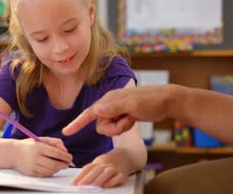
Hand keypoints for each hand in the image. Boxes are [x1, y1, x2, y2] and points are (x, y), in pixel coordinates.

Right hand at [13, 137, 72, 176]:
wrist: (14, 153)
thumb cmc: (31, 145)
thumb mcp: (43, 139)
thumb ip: (56, 142)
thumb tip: (65, 151)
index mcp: (38, 147)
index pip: (55, 153)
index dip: (65, 156)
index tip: (70, 157)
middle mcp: (35, 157)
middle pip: (54, 164)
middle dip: (63, 165)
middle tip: (67, 163)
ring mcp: (32, 166)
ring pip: (50, 171)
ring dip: (58, 169)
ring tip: (61, 165)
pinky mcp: (31, 173)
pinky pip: (45, 175)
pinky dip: (51, 173)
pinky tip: (53, 169)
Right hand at [63, 85, 187, 135]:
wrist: (166, 100)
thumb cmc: (150, 100)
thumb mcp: (132, 104)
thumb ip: (113, 108)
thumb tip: (95, 110)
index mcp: (108, 100)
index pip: (89, 113)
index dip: (77, 123)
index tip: (66, 132)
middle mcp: (110, 105)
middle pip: (100, 125)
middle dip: (112, 128)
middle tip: (126, 121)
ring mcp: (116, 111)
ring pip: (108, 128)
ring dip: (119, 128)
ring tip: (131, 119)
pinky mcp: (123, 115)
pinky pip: (116, 127)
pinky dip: (124, 127)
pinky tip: (133, 120)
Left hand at [72, 160, 125, 187]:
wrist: (124, 156)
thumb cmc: (107, 163)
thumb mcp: (98, 164)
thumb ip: (90, 171)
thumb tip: (78, 181)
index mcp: (98, 162)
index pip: (87, 168)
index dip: (80, 175)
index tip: (73, 183)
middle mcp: (105, 165)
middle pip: (96, 170)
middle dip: (87, 178)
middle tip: (81, 185)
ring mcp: (115, 168)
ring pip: (107, 172)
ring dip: (99, 179)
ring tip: (93, 185)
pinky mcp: (123, 174)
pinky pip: (118, 176)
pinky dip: (113, 180)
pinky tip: (107, 184)